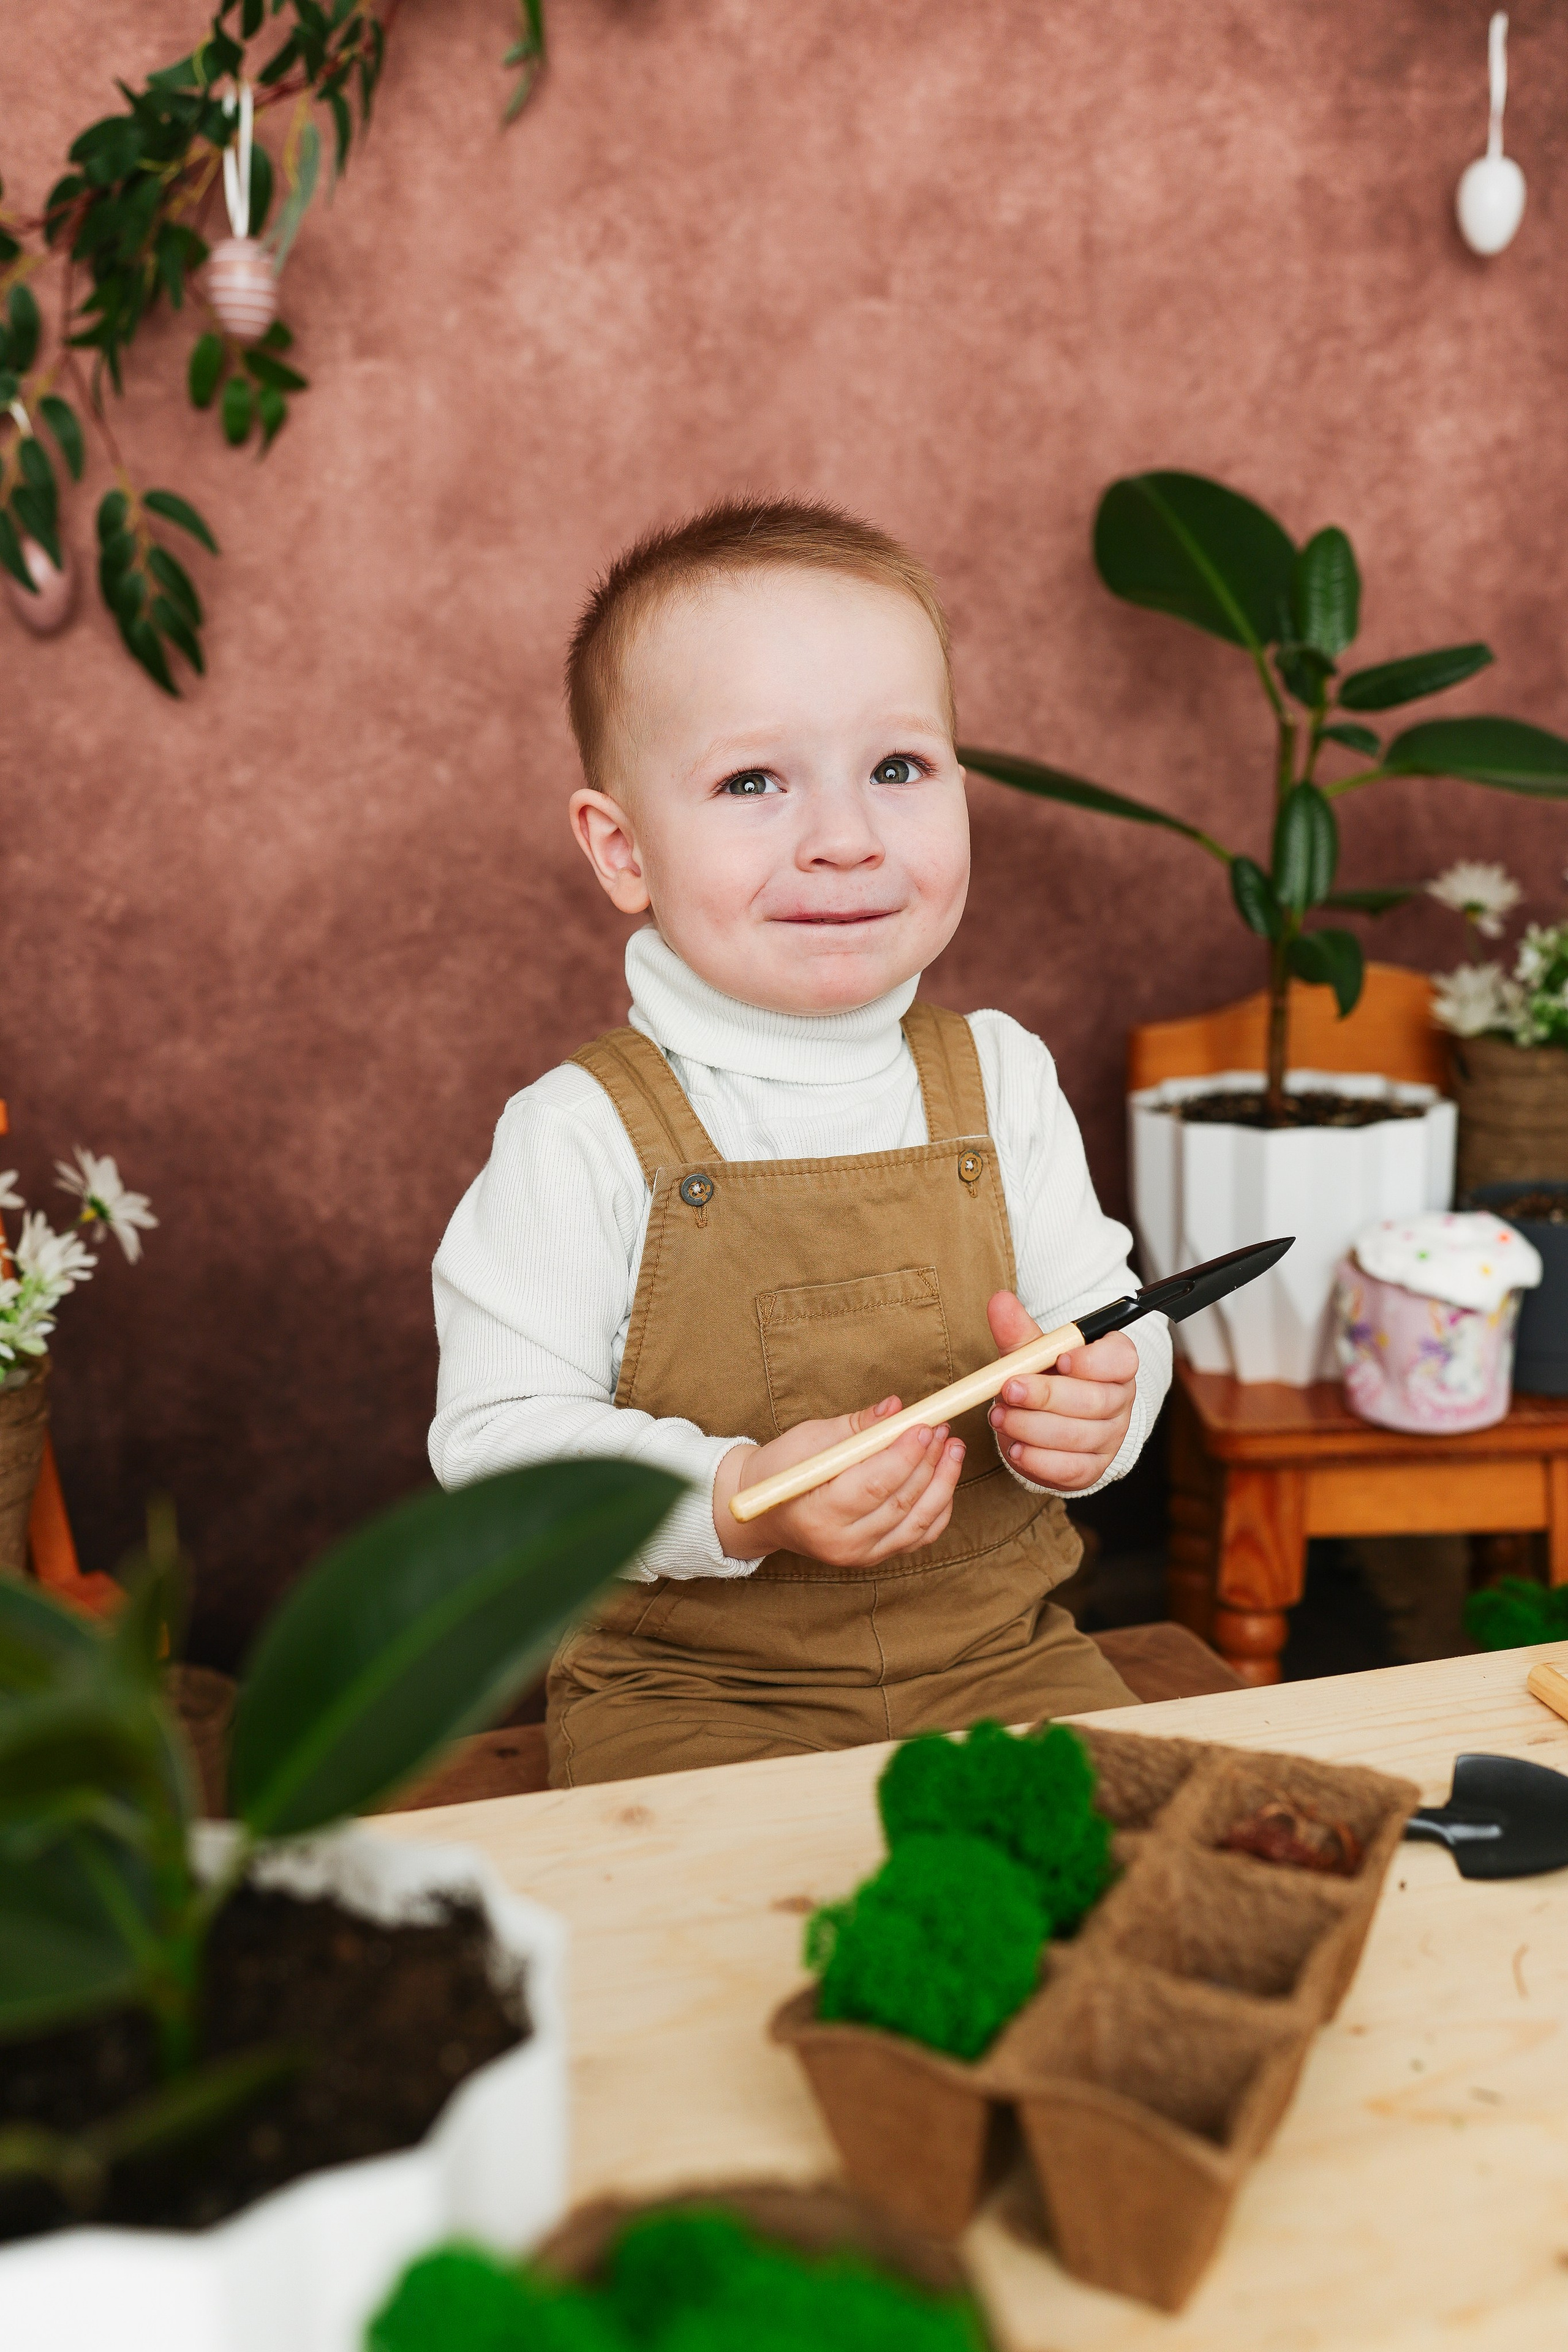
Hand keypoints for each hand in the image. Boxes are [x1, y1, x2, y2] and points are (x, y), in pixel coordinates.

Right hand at [713, 1395, 965, 1565]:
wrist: (766, 1512)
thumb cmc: (781, 1470)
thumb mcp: (809, 1439)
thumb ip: (857, 1426)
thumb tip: (895, 1408)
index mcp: (818, 1514)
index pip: (874, 1485)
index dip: (904, 1455)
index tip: (924, 1425)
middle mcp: (842, 1543)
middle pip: (901, 1503)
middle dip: (928, 1462)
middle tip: (942, 1428)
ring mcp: (862, 1555)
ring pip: (919, 1522)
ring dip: (943, 1483)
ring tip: (953, 1448)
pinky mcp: (877, 1556)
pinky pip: (920, 1535)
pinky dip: (939, 1506)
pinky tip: (945, 1477)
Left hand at [985, 1289, 1136, 1491]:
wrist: (1045, 1424)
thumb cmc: (1046, 1380)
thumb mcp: (1033, 1353)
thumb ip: (1019, 1330)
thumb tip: (999, 1300)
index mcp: (1115, 1364)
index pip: (1121, 1360)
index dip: (1093, 1361)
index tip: (1059, 1359)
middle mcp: (1120, 1401)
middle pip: (1096, 1401)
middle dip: (1047, 1396)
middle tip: (1009, 1390)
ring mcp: (1110, 1438)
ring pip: (1079, 1436)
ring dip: (1033, 1427)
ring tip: (999, 1417)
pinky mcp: (1092, 1469)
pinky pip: (1070, 1469)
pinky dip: (1039, 1459)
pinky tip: (1014, 1448)